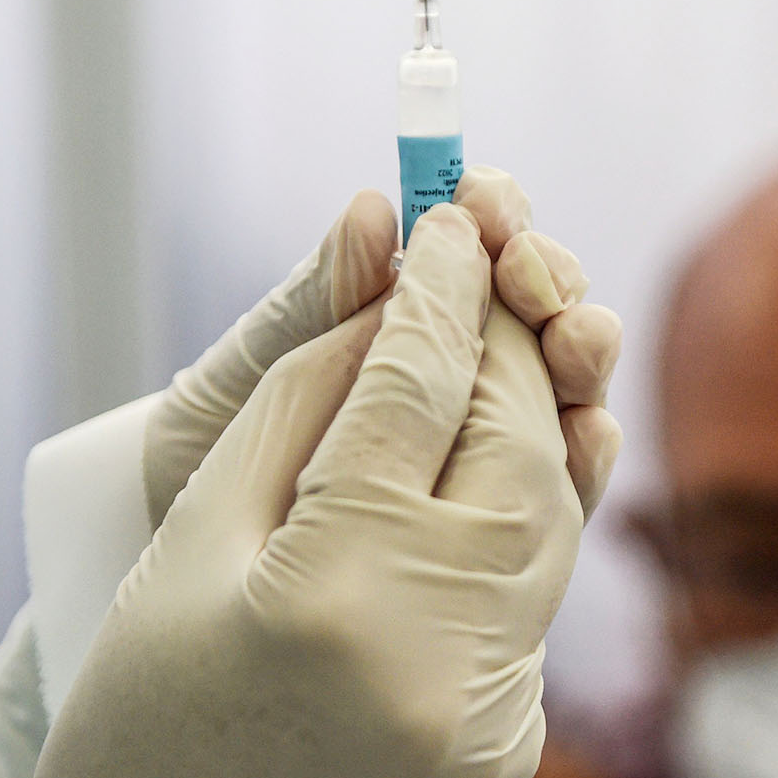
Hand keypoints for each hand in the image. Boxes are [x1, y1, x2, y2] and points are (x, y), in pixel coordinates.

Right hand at [0, 176, 621, 777]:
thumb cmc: (140, 719)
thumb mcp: (187, 541)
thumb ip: (295, 406)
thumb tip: (381, 302)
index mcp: (327, 587)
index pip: (414, 386)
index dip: (435, 284)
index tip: (446, 212)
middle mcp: (434, 649)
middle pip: (517, 441)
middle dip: (507, 336)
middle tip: (486, 264)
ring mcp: (489, 709)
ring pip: (555, 514)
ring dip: (535, 418)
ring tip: (498, 347)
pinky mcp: (512, 746)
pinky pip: (539, 595)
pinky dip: (526, 513)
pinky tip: (500, 459)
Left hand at [146, 164, 620, 527]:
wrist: (188, 575)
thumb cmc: (215, 450)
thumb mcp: (251, 372)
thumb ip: (318, 299)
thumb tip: (373, 209)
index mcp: (403, 312)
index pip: (475, 243)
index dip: (494, 215)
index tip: (488, 202)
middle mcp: (460, 369)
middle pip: (537, 307)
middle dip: (548, 279)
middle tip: (534, 275)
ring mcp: (488, 444)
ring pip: (563, 386)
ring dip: (580, 353)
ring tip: (576, 340)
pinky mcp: (506, 524)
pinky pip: (564, 480)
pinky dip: (586, 450)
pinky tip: (589, 433)